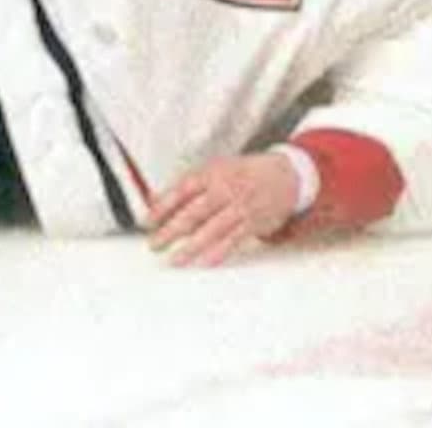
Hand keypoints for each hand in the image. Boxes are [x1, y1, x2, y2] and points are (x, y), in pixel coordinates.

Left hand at [149, 152, 303, 265]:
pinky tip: (205, 262)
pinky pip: (234, 239)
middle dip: (171, 230)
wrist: (285, 175)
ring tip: (175, 259)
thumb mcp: (215, 169)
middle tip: (155, 244)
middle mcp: (226, 188)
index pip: (182, 189)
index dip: (163, 206)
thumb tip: (154, 199)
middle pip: (194, 211)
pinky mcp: (253, 222)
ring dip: (192, 246)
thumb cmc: (244, 174)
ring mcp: (241, 206)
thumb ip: (185, 185)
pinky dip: (219, 252)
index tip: (147, 222)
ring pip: (213, 228)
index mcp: (213, 173)